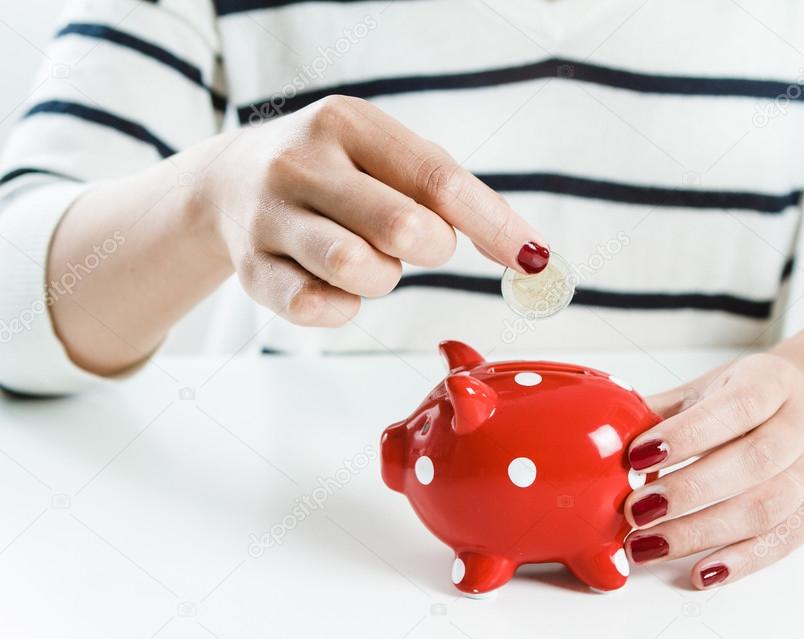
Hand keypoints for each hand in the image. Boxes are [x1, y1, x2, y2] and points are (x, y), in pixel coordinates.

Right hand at [197, 95, 548, 325]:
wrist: (229, 183)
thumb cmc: (335, 171)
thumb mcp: (384, 155)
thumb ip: (448, 193)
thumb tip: (526, 251)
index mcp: (348, 124)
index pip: (438, 179)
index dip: (493, 224)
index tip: (533, 258)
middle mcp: (302, 163)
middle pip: (403, 228)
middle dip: (429, 248)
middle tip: (415, 242)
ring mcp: (270, 216)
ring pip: (360, 271)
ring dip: (383, 278)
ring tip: (368, 257)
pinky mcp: (252, 270)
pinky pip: (320, 309)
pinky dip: (343, 306)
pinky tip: (333, 282)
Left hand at [624, 353, 803, 587]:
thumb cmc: (746, 398)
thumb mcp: (705, 388)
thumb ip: (660, 411)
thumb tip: (603, 435)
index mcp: (773, 380)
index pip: (736, 406)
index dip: (688, 434)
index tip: (638, 456)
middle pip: (753, 462)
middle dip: (688, 491)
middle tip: (636, 511)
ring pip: (767, 507)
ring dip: (703, 532)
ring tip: (649, 545)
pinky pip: (784, 541)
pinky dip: (740, 561)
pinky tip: (701, 571)